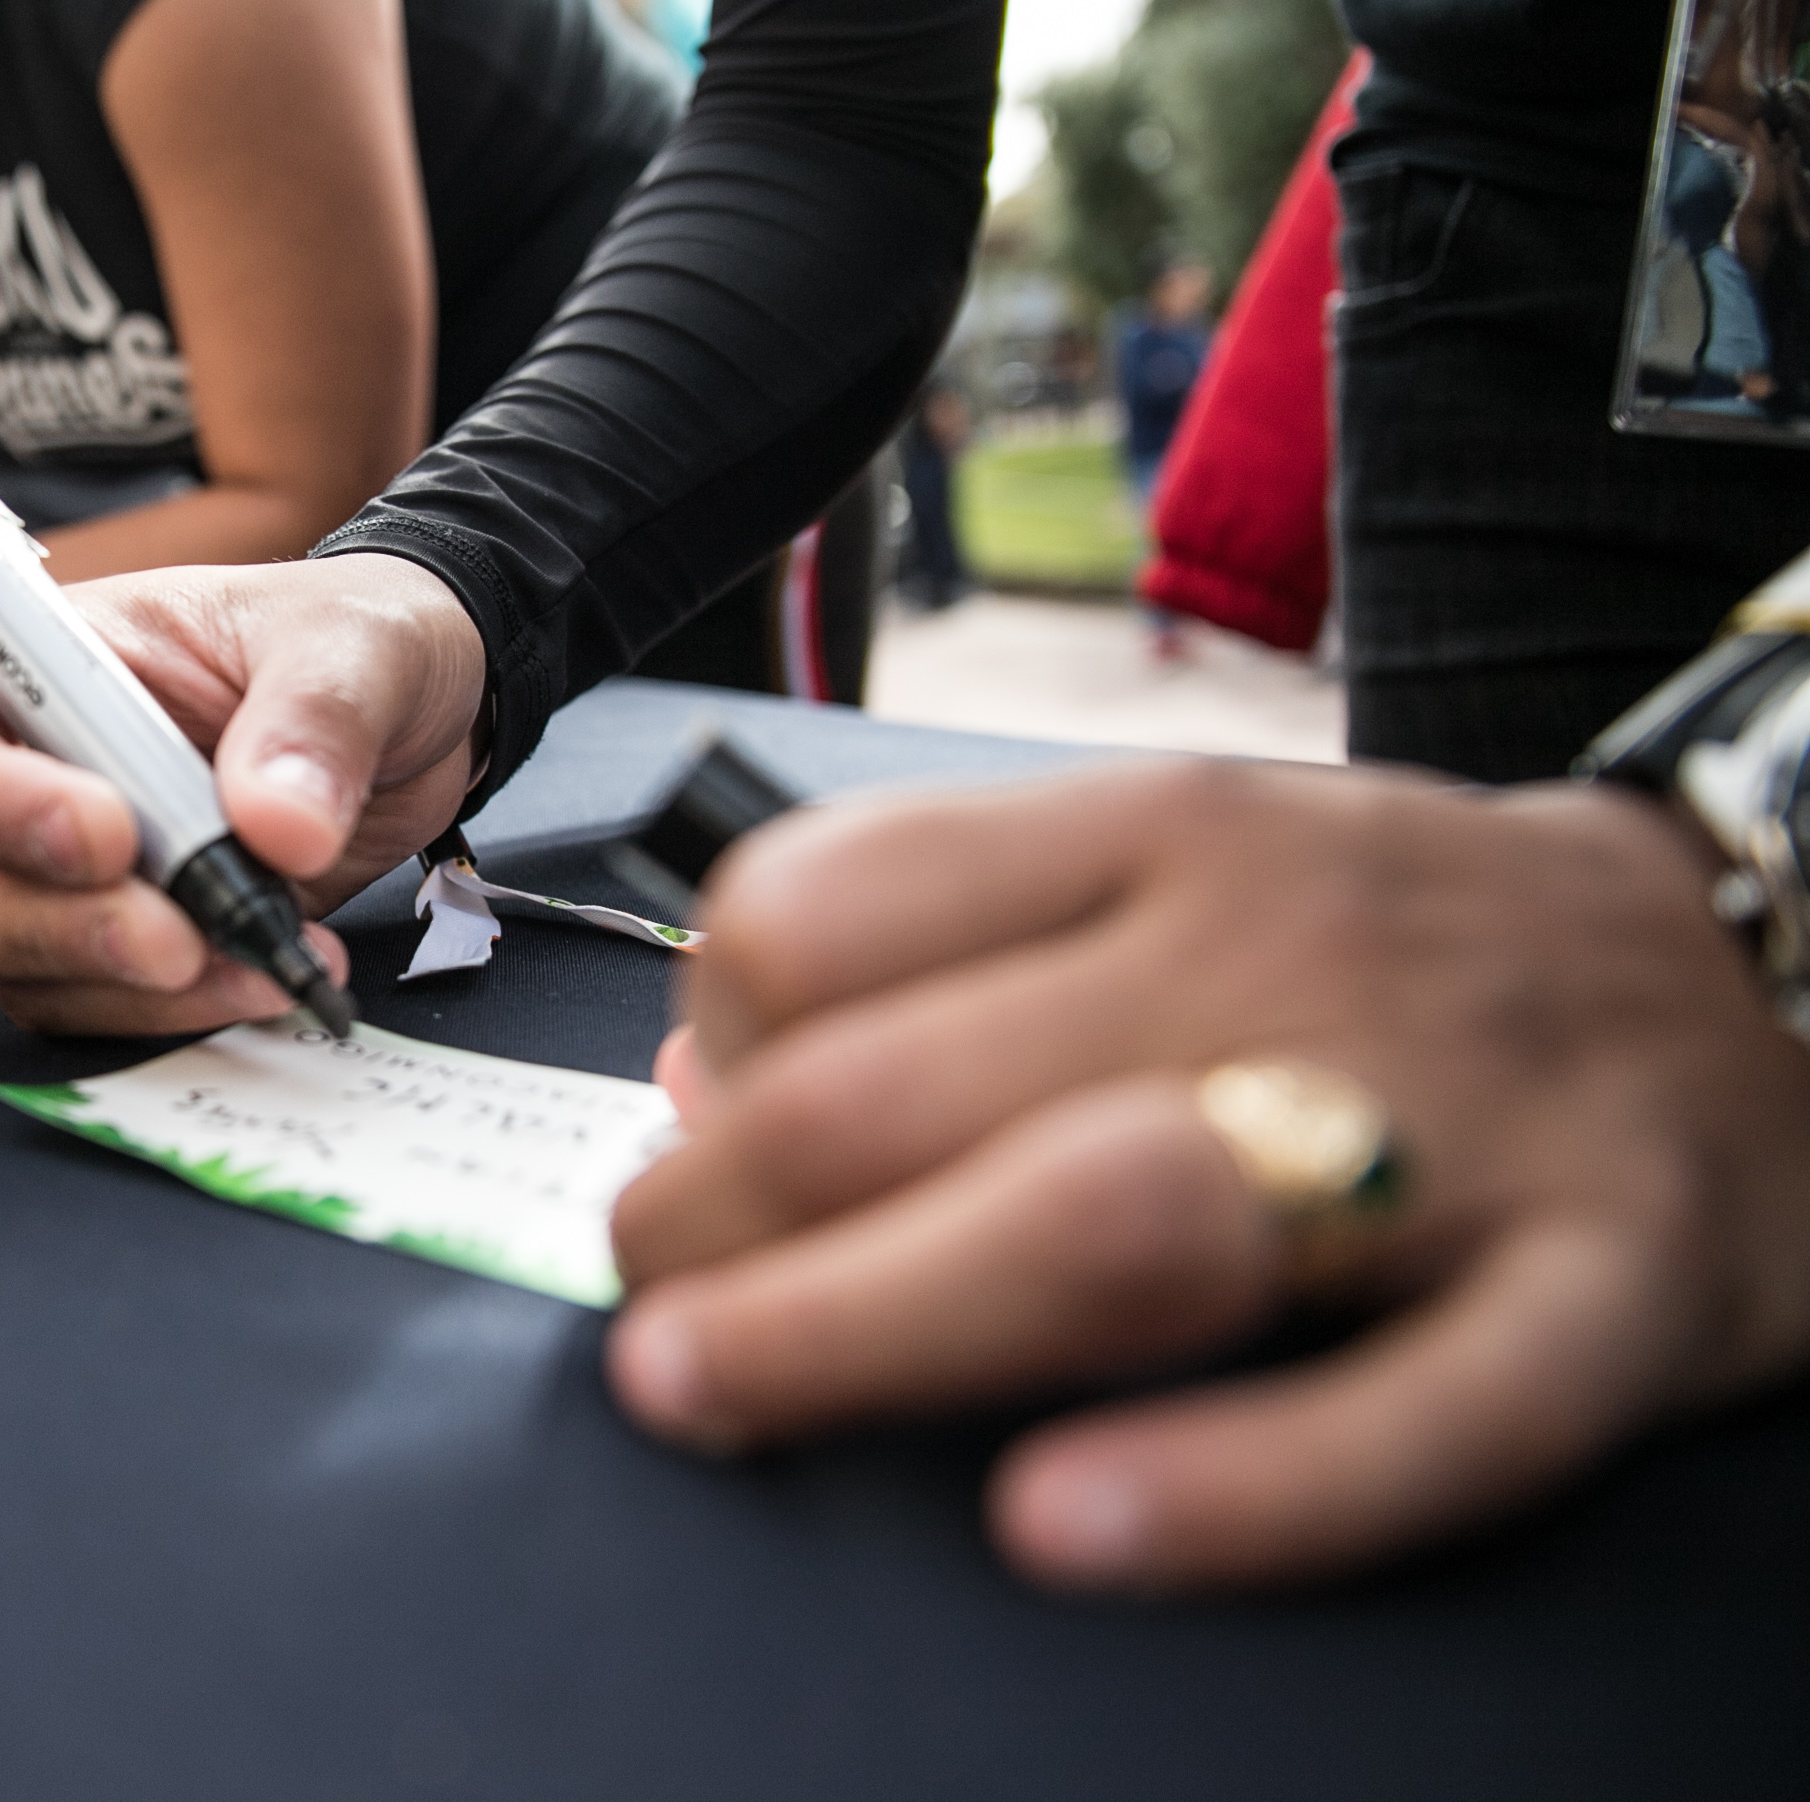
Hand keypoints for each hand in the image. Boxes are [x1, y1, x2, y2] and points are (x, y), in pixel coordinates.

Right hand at [0, 552, 487, 1032]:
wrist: (413, 717)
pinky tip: (272, 976)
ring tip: (260, 958)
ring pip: (6, 972)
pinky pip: (97, 1012)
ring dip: (127, 986)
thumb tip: (280, 825)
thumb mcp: (357, 642)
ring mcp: (45, 883)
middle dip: (46, 929)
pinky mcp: (107, 955)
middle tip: (175, 940)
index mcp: (17, 667)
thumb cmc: (344, 643)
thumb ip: (318, 716)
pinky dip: (181, 1012)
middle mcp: (3, 782)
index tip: (109, 836)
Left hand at [605, 760, 1809, 1593]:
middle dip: (703, 1226)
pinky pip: (1417, 1411)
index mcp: (1152, 829)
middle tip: (654, 1322)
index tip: (697, 1141)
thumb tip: (694, 1083)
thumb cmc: (1391, 946)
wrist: (1755, 967)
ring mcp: (1454, 1115)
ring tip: (720, 1390)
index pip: (810, 915)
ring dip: (858, 1324)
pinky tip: (1059, 1526)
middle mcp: (1279, 943)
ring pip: (1106, 1224)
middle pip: (894, 1090)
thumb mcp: (1168, 870)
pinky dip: (1233, 1490)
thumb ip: (940, 949)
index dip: (697, 1054)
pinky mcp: (1611, 1286)